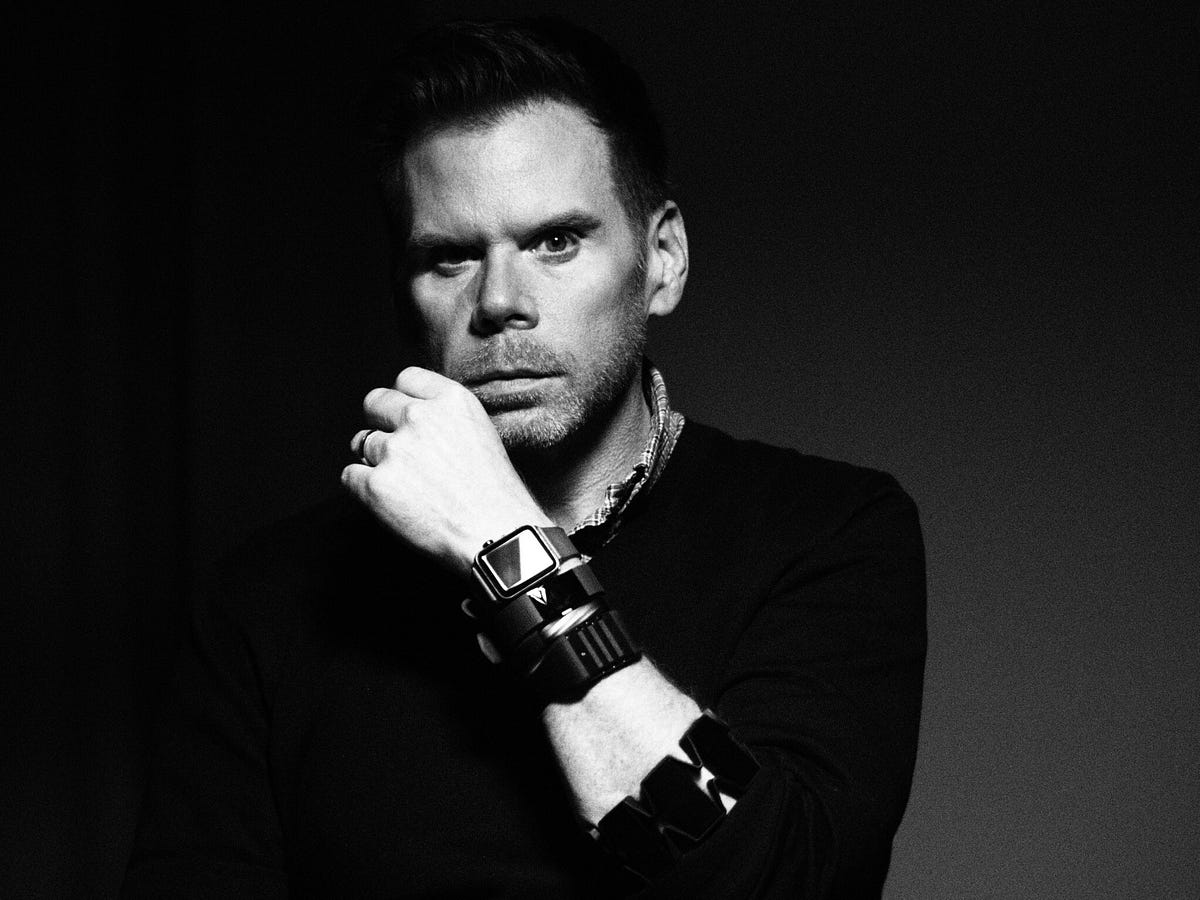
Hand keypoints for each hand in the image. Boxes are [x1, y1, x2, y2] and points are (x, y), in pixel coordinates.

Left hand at [342, 366, 551, 573]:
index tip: (408, 419)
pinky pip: (349, 475)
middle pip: (374, 402)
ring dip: (376, 461)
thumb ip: (445, 417)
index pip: (406, 378)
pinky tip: (392, 502)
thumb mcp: (481, 433)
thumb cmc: (496, 495)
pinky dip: (363, 489)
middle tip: (399, 452)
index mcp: (451, 400)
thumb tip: (409, 418)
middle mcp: (420, 416)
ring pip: (361, 442)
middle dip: (381, 424)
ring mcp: (395, 450)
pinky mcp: (375, 485)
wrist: (497, 538)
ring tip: (406, 486)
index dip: (403, 400)